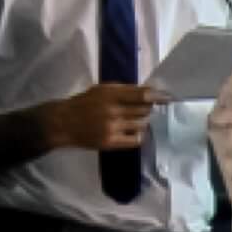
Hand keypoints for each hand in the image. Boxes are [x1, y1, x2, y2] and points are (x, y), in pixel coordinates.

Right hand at [35, 82, 166, 152]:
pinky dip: (138, 135)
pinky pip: (135, 140)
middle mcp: (113, 110)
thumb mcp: (101, 89)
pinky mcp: (110, 142)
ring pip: (141, 124)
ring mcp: (112, 128)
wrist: (64, 123)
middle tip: (148, 109)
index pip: (142, 95)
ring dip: (143, 122)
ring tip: (138, 120)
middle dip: (149, 109)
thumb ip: (124, 90)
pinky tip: (133, 131)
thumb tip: (150, 91)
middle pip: (144, 110)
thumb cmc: (84, 103)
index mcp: (110, 94)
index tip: (167, 98)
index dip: (157, 96)